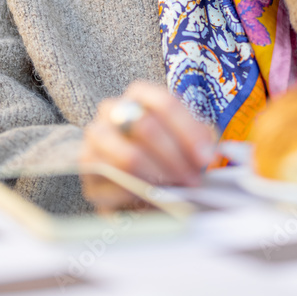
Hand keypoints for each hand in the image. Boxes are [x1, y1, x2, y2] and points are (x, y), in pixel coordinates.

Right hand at [78, 81, 218, 209]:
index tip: (206, 157)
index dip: (189, 132)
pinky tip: (153, 200)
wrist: (134, 177)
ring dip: (158, 178)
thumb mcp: (187, 141)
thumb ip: (200, 140)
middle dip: (175, 158)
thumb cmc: (166, 154)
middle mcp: (112, 110)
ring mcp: (95, 138)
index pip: (165, 104)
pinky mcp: (87, 169)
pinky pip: (113, 184)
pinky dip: (137, 194)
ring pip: (128, 157)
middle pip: (146, 128)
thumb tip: (209, 152)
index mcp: (139, 95)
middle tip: (193, 180)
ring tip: (176, 191)